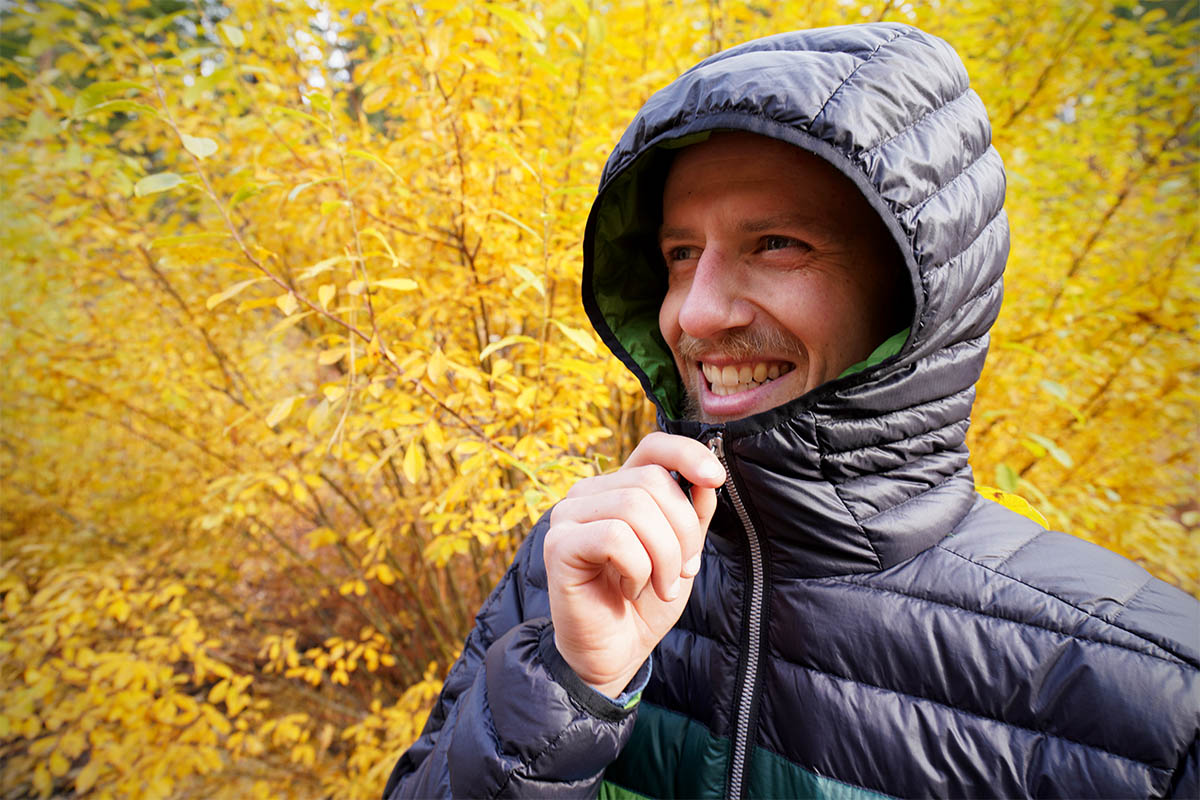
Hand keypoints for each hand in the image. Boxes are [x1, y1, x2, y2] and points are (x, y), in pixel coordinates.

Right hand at [544, 432, 724, 697]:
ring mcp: (568, 516)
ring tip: (661, 586)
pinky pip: (615, 538)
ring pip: (635, 508)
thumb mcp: (682, 553)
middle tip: (683, 571)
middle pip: (652, 482)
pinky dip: (638, 569)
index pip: (652, 447)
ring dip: (663, 556)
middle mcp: (588, 494)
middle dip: (683, 531)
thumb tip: (708, 479)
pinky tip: (631, 589)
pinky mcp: (559, 545)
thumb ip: (693, 514)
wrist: (615, 653)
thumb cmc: (645, 602)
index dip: (687, 454)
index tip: (715, 479)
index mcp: (618, 488)